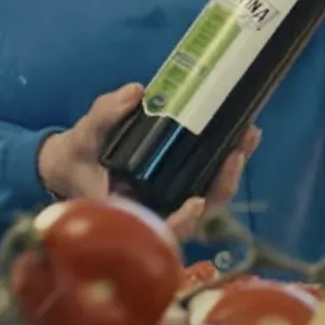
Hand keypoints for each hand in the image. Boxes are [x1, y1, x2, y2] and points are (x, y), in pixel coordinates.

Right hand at [36, 84, 259, 239]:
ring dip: (231, 170)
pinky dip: (226, 161)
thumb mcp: (82, 137)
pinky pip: (209, 182)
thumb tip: (135, 93)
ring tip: (248, 135)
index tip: (195, 202)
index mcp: (128, 214)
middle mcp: (155, 214)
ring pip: (210, 199)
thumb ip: (104, 117)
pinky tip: (242, 135)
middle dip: (222, 186)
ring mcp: (171, 203)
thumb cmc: (77, 158)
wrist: (75, 165)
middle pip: (198, 216)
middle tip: (236, 152)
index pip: (159, 231)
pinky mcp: (180, 189)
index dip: (180, 223)